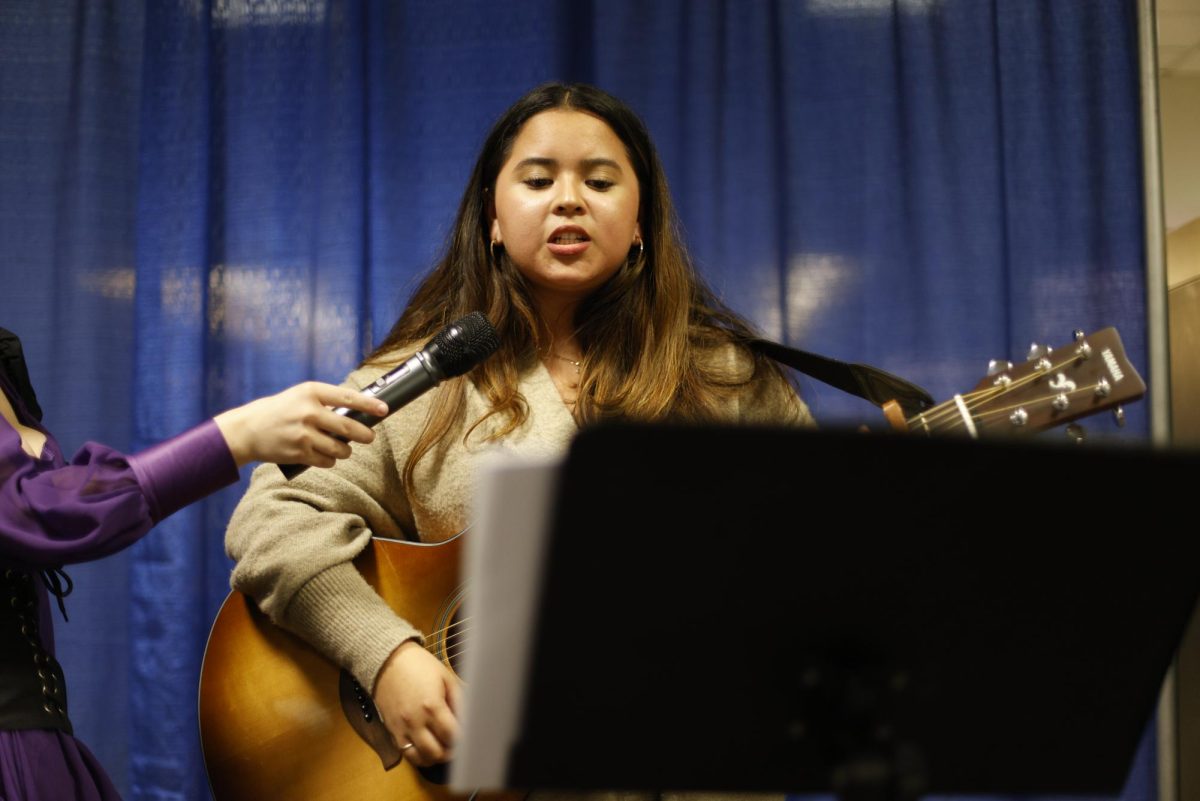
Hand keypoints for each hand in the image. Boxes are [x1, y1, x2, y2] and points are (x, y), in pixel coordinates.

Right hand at [213, 381, 387, 467]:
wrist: (248, 429)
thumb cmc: (280, 410)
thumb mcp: (301, 396)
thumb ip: (326, 402)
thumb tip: (359, 411)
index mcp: (311, 392)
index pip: (348, 397)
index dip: (369, 405)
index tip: (384, 409)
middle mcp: (309, 412)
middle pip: (349, 427)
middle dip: (365, 435)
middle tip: (370, 437)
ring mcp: (304, 434)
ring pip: (340, 449)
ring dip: (345, 451)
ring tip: (341, 448)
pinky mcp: (299, 453)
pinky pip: (327, 461)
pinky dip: (330, 460)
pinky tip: (325, 455)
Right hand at [373, 640, 461, 765]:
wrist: (388, 660)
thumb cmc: (419, 666)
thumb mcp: (446, 678)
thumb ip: (459, 700)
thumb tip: (469, 718)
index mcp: (431, 706)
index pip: (452, 735)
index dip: (463, 738)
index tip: (468, 735)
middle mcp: (415, 721)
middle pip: (437, 753)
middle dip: (451, 751)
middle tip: (457, 743)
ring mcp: (401, 728)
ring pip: (420, 759)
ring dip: (434, 757)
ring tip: (443, 746)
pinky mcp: (391, 730)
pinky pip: (405, 753)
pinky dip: (418, 754)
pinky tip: (427, 745)